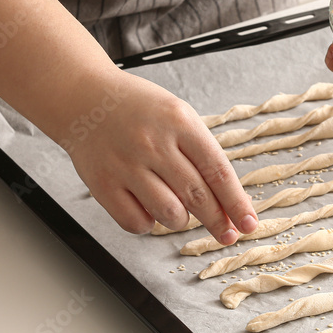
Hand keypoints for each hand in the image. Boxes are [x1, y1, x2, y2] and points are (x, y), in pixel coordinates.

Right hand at [58, 72, 258, 243]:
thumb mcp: (178, 117)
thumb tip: (228, 203)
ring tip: (178, 211)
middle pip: (198, 196)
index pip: (218, 172)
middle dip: (218, 222)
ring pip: (169, 214)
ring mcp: (126, 165)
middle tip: (227, 234)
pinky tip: (148, 209)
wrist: (84, 98)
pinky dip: (148, 223)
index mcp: (180, 123)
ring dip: (181, 221)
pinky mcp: (103, 184)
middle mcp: (154, 144)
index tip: (248, 224)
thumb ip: (202, 155)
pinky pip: (136, 222)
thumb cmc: (139, 110)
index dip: (237, 203)